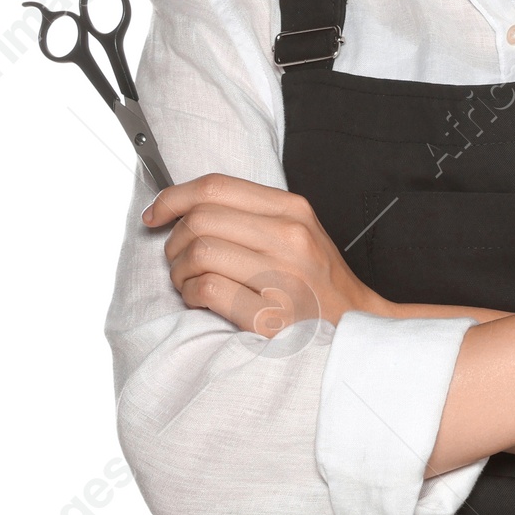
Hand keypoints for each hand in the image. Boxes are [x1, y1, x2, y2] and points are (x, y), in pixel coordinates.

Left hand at [143, 173, 381, 335]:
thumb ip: (251, 215)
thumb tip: (185, 207)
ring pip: (199, 253)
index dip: (173, 197)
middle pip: (201, 220)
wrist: (359, 327)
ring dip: (180, 270)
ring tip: (190, 281)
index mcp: (293, 211)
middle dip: (174, 240)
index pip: (216, 187)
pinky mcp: (271, 316)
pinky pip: (207, 290)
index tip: (156, 213)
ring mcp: (282, 277)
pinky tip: (200, 301)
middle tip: (178, 258)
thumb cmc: (319, 282)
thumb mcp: (299, 232)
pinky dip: (191, 295)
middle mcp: (290, 238)